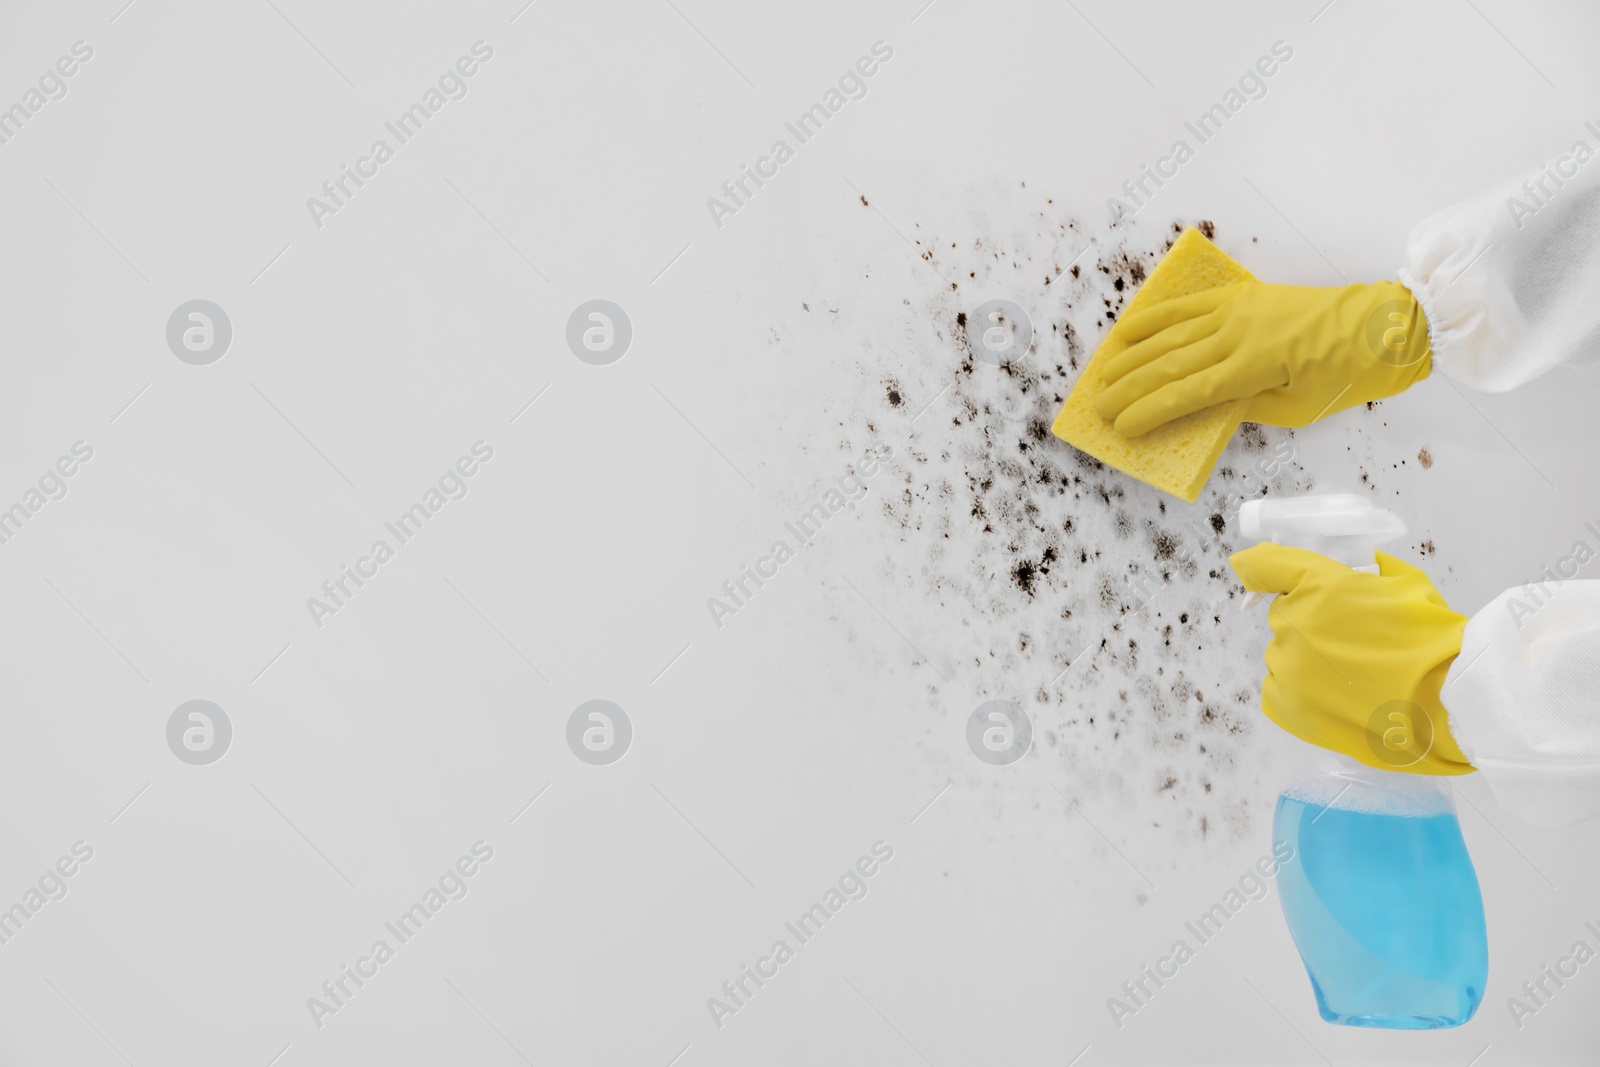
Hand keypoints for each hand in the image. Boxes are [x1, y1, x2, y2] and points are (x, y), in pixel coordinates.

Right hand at [1095, 279, 1431, 436]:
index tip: (1122, 427)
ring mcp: (1237, 310)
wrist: (1384, 326)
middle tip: (1100, 408)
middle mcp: (1238, 334)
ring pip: (1171, 334)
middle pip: (1168, 364)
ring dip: (1132, 356)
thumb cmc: (1348, 375)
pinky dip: (1155, 317)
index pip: (1186, 393)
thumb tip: (1203, 408)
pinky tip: (1129, 330)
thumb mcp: (1299, 408)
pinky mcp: (1242, 296)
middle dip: (1130, 388)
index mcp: (1254, 367)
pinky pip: (1188, 306)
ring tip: (1103, 375)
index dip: (1149, 412)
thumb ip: (1248, 408)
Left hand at [1229, 544, 1472, 775]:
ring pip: (1284, 653)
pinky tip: (1336, 695)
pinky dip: (1300, 689)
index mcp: (1319, 587)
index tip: (1252, 567)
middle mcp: (1293, 625)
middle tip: (1352, 637)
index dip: (1259, 565)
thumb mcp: (1408, 583)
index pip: (1265, 565)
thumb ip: (1370, 569)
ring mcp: (1287, 669)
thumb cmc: (1433, 641)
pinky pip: (1280, 687)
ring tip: (1354, 673)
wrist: (1447, 706)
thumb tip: (1357, 565)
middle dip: (1311, 619)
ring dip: (1307, 657)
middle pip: (1285, 615)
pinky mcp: (1287, 707)